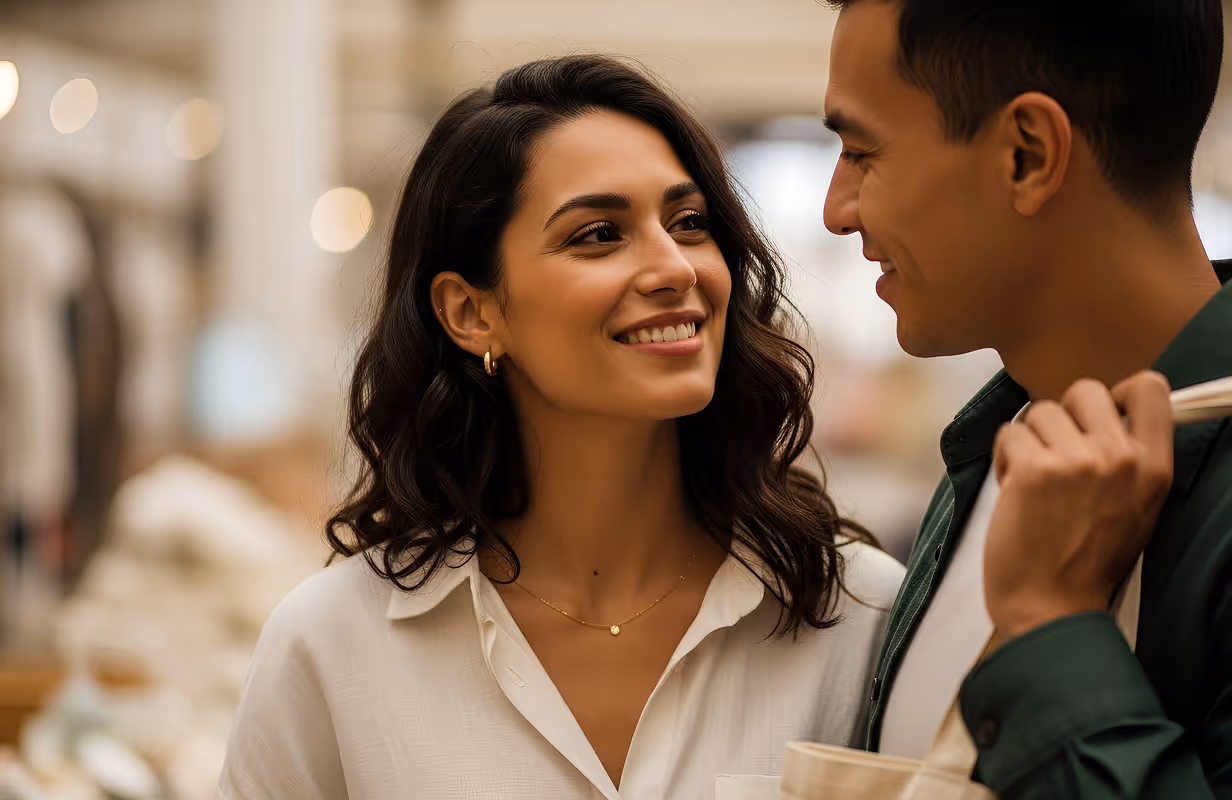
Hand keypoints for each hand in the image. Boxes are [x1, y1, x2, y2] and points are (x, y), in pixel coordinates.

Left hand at [984, 371, 1173, 641]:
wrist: (1051, 608)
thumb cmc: (1086, 563)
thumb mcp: (1137, 509)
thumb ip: (1131, 460)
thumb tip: (1111, 413)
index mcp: (1154, 467)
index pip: (1150, 387)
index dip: (1116, 394)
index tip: (1097, 419)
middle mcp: (1120, 458)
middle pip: (1085, 389)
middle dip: (1062, 417)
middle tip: (1056, 454)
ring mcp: (1076, 461)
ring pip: (1040, 411)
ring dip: (1029, 441)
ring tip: (1034, 482)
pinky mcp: (1033, 470)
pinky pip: (1009, 433)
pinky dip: (1005, 457)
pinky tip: (1014, 490)